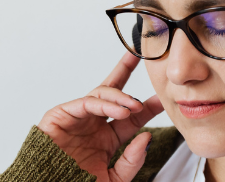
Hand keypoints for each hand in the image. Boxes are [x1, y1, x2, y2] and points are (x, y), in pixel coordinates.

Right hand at [37, 52, 164, 181]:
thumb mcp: (115, 178)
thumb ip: (132, 160)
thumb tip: (147, 137)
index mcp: (107, 138)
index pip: (131, 116)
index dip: (148, 106)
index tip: (163, 98)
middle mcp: (93, 123)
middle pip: (113, 91)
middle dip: (126, 70)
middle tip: (140, 55)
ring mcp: (78, 118)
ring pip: (101, 94)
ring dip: (120, 97)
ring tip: (134, 107)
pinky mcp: (61, 115)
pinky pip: (85, 102)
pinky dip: (104, 104)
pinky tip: (120, 111)